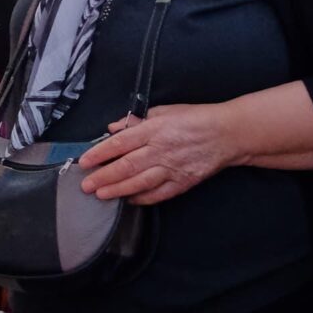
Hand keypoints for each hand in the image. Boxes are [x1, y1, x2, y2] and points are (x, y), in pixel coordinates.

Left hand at [78, 103, 235, 205]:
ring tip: (101, 195)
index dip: (100, 153)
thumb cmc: (195, 118)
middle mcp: (161, 149)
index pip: (121, 143)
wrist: (228, 133)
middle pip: (126, 166)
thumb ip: (137, 121)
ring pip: (140, 182)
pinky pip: (159, 194)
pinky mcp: (183, 182)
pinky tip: (128, 200)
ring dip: (118, 190)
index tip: (84, 161)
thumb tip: (114, 127)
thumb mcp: (164, 111)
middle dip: (103, 177)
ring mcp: (172, 168)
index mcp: (154, 129)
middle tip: (86, 185)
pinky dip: (142, 198)